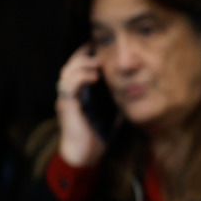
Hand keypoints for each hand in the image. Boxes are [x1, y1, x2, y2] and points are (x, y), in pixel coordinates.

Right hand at [56, 43, 106, 167]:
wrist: (84, 154)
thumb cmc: (98, 133)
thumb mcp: (111, 110)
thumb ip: (117, 97)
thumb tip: (135, 87)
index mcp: (78, 92)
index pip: (77, 68)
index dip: (85, 56)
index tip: (98, 46)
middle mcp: (69, 93)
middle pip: (69, 65)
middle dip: (82, 55)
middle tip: (97, 49)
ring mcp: (65, 99)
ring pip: (67, 72)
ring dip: (82, 64)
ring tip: (97, 62)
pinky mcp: (66, 106)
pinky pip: (69, 86)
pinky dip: (81, 77)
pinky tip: (94, 76)